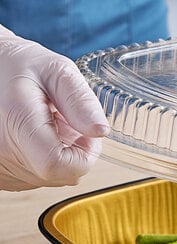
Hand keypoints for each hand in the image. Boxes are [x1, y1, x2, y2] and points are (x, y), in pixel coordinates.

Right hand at [0, 30, 108, 190]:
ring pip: (47, 178)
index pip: (60, 165)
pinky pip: (30, 178)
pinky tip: (30, 135)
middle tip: (62, 120)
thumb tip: (101, 131)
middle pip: (59, 175)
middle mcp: (0, 151)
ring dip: (56, 155)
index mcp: (16, 122)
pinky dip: (39, 160)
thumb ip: (79, 100)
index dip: (85, 154)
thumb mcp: (55, 70)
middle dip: (74, 151)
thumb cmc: (15, 65)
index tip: (85, 133)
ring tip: (44, 124)